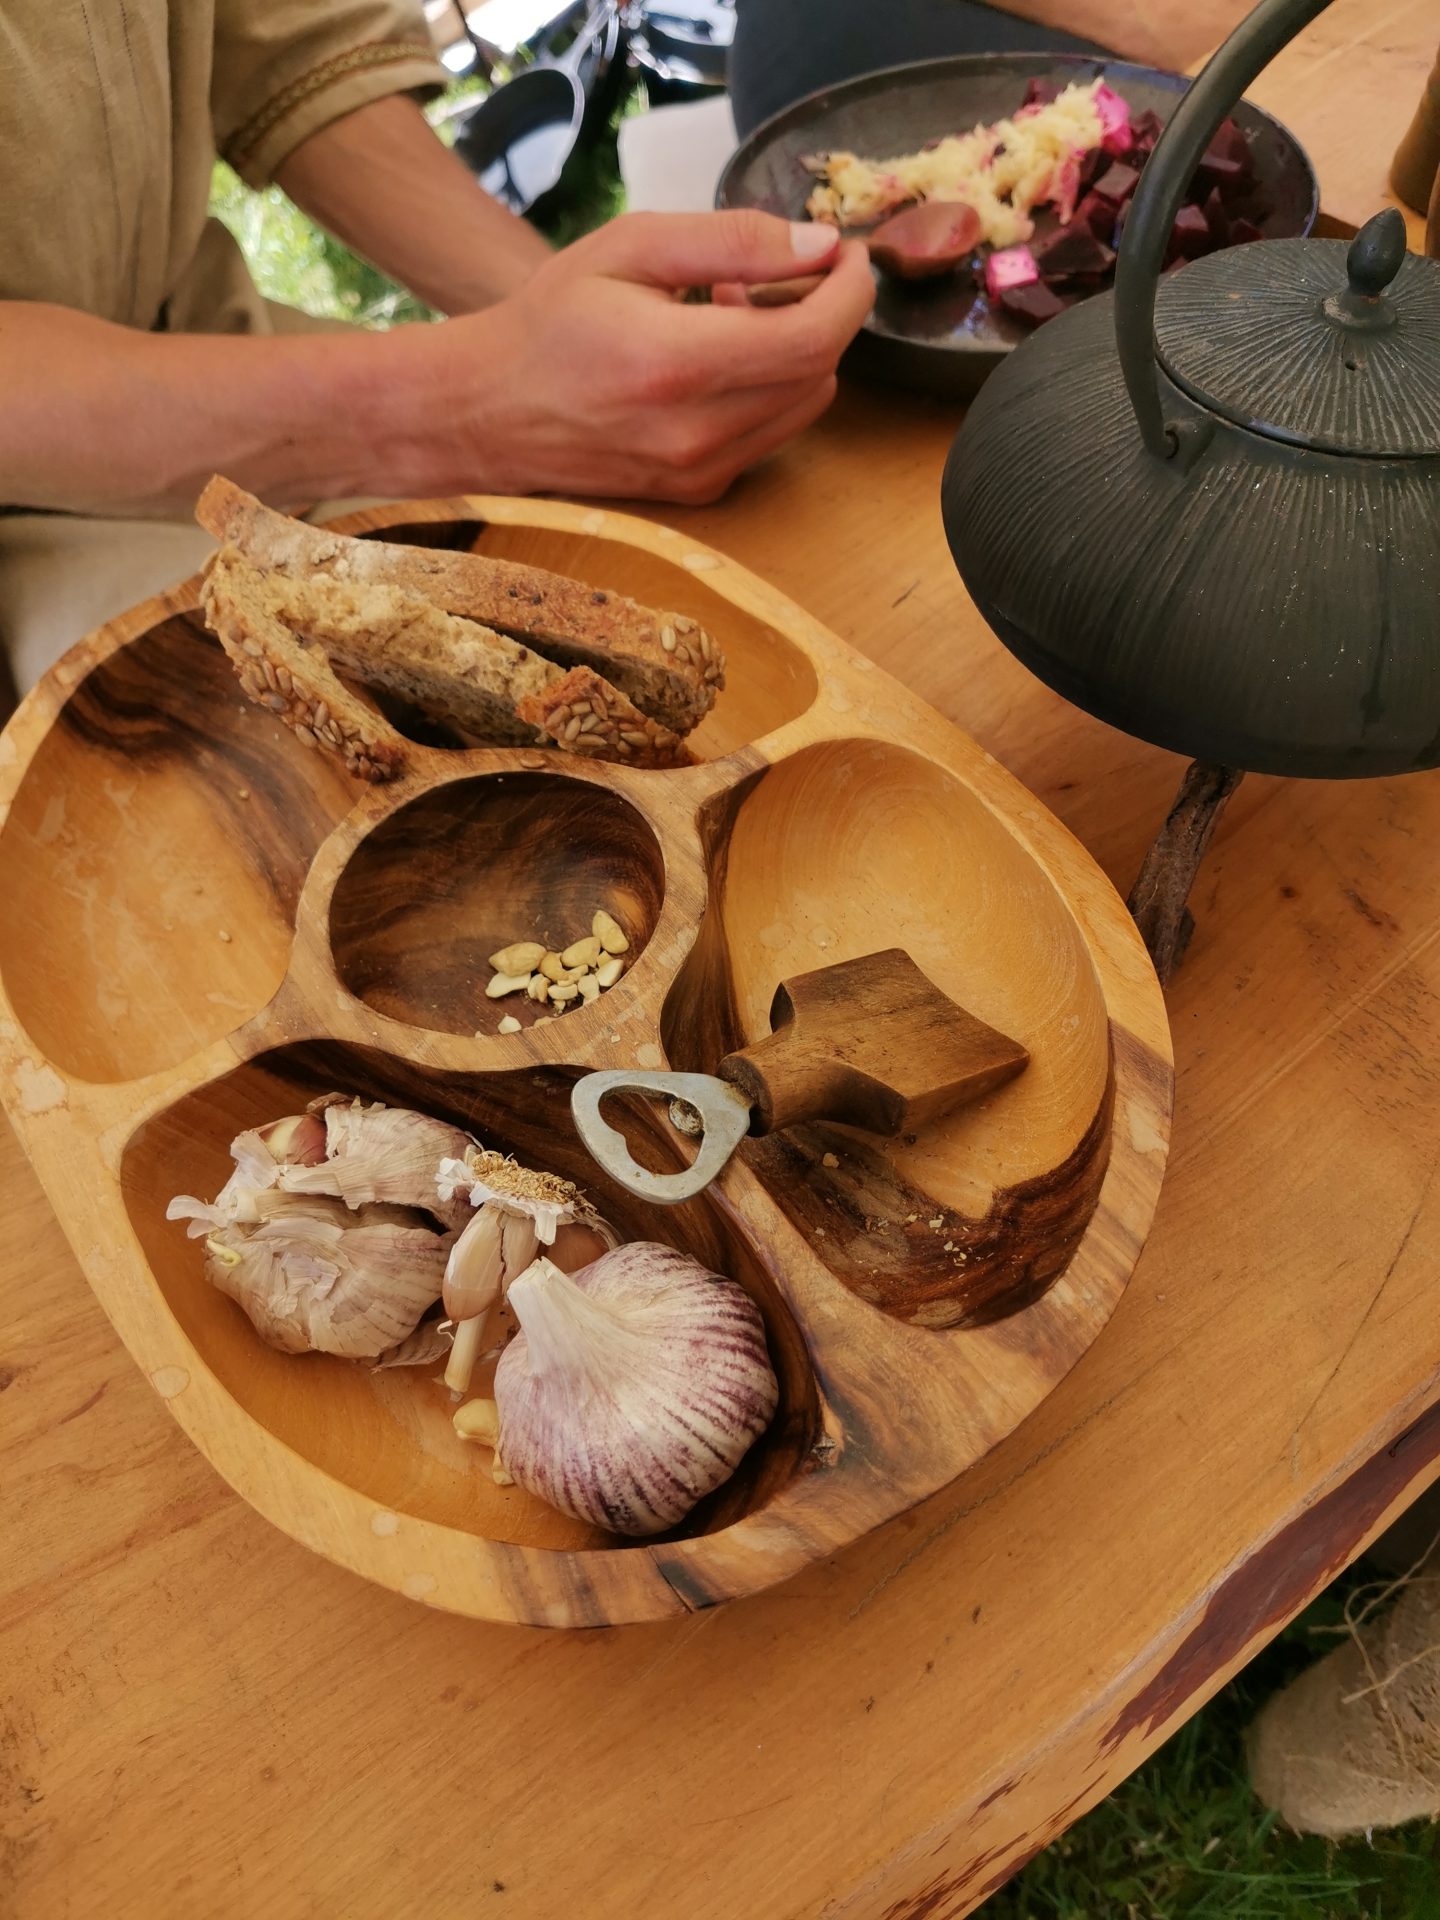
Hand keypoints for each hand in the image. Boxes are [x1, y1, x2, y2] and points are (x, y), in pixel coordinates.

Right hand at [433, 210, 874, 503]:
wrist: (489, 412)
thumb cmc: (551, 321)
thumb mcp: (631, 247)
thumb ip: (732, 241)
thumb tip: (820, 246)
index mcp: (678, 363)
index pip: (814, 338)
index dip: (850, 292)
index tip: (846, 255)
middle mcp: (697, 432)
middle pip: (820, 371)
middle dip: (821, 312)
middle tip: (775, 272)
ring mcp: (700, 472)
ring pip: (805, 405)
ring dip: (794, 352)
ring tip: (731, 313)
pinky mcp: (700, 492)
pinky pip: (771, 434)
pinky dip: (767, 389)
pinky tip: (715, 359)